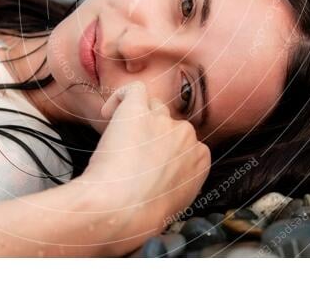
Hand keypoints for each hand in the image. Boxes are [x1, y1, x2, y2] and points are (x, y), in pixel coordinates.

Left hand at [78, 81, 210, 239]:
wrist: (120, 211)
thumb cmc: (141, 218)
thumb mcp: (175, 204)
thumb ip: (177, 182)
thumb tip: (164, 180)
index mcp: (201, 159)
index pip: (184, 143)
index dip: (164, 152)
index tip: (147, 167)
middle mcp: (187, 135)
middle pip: (169, 124)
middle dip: (150, 137)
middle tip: (129, 158)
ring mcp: (163, 120)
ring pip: (153, 105)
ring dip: (137, 118)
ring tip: (118, 139)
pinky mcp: (137, 110)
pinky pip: (133, 89)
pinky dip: (119, 98)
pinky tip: (108, 114)